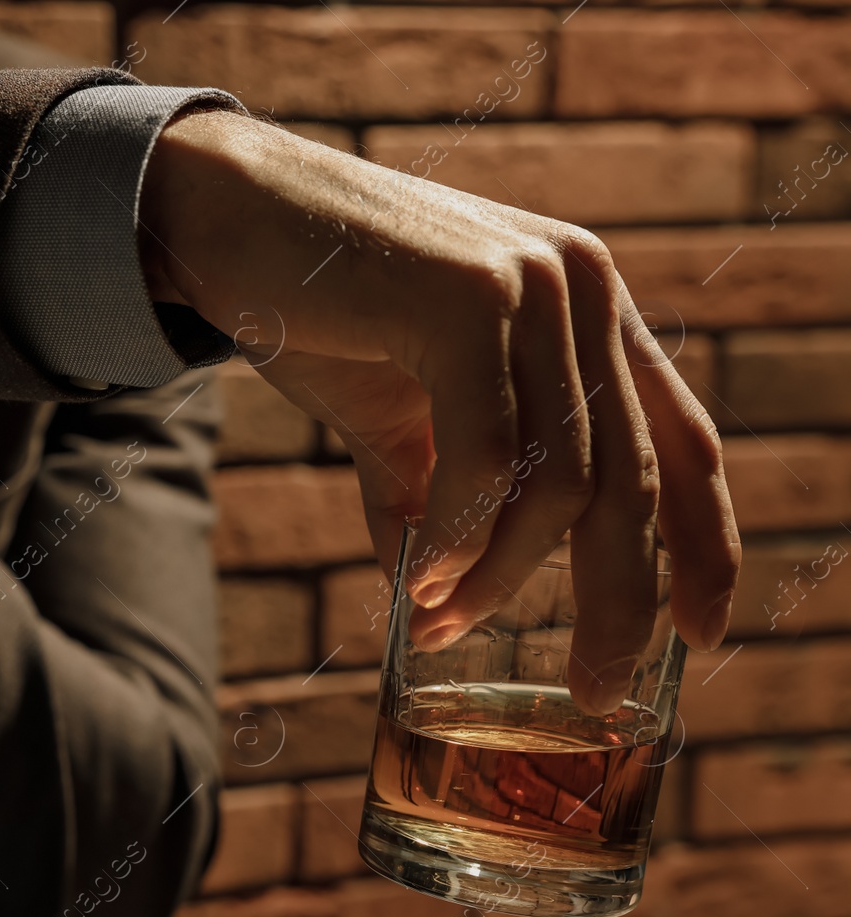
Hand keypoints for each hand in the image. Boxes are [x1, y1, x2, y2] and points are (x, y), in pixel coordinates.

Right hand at [140, 109, 740, 712]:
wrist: (224, 215)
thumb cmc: (311, 310)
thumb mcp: (393, 418)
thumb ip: (431, 497)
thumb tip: (432, 604)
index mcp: (585, 313)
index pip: (679, 443)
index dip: (704, 545)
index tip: (699, 637)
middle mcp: (582, 289)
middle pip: (635, 480)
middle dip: (619, 601)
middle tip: (592, 688)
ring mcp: (534, 284)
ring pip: (561, 480)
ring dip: (501, 576)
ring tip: (440, 621)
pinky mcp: (469, 295)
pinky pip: (484, 455)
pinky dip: (455, 535)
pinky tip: (417, 578)